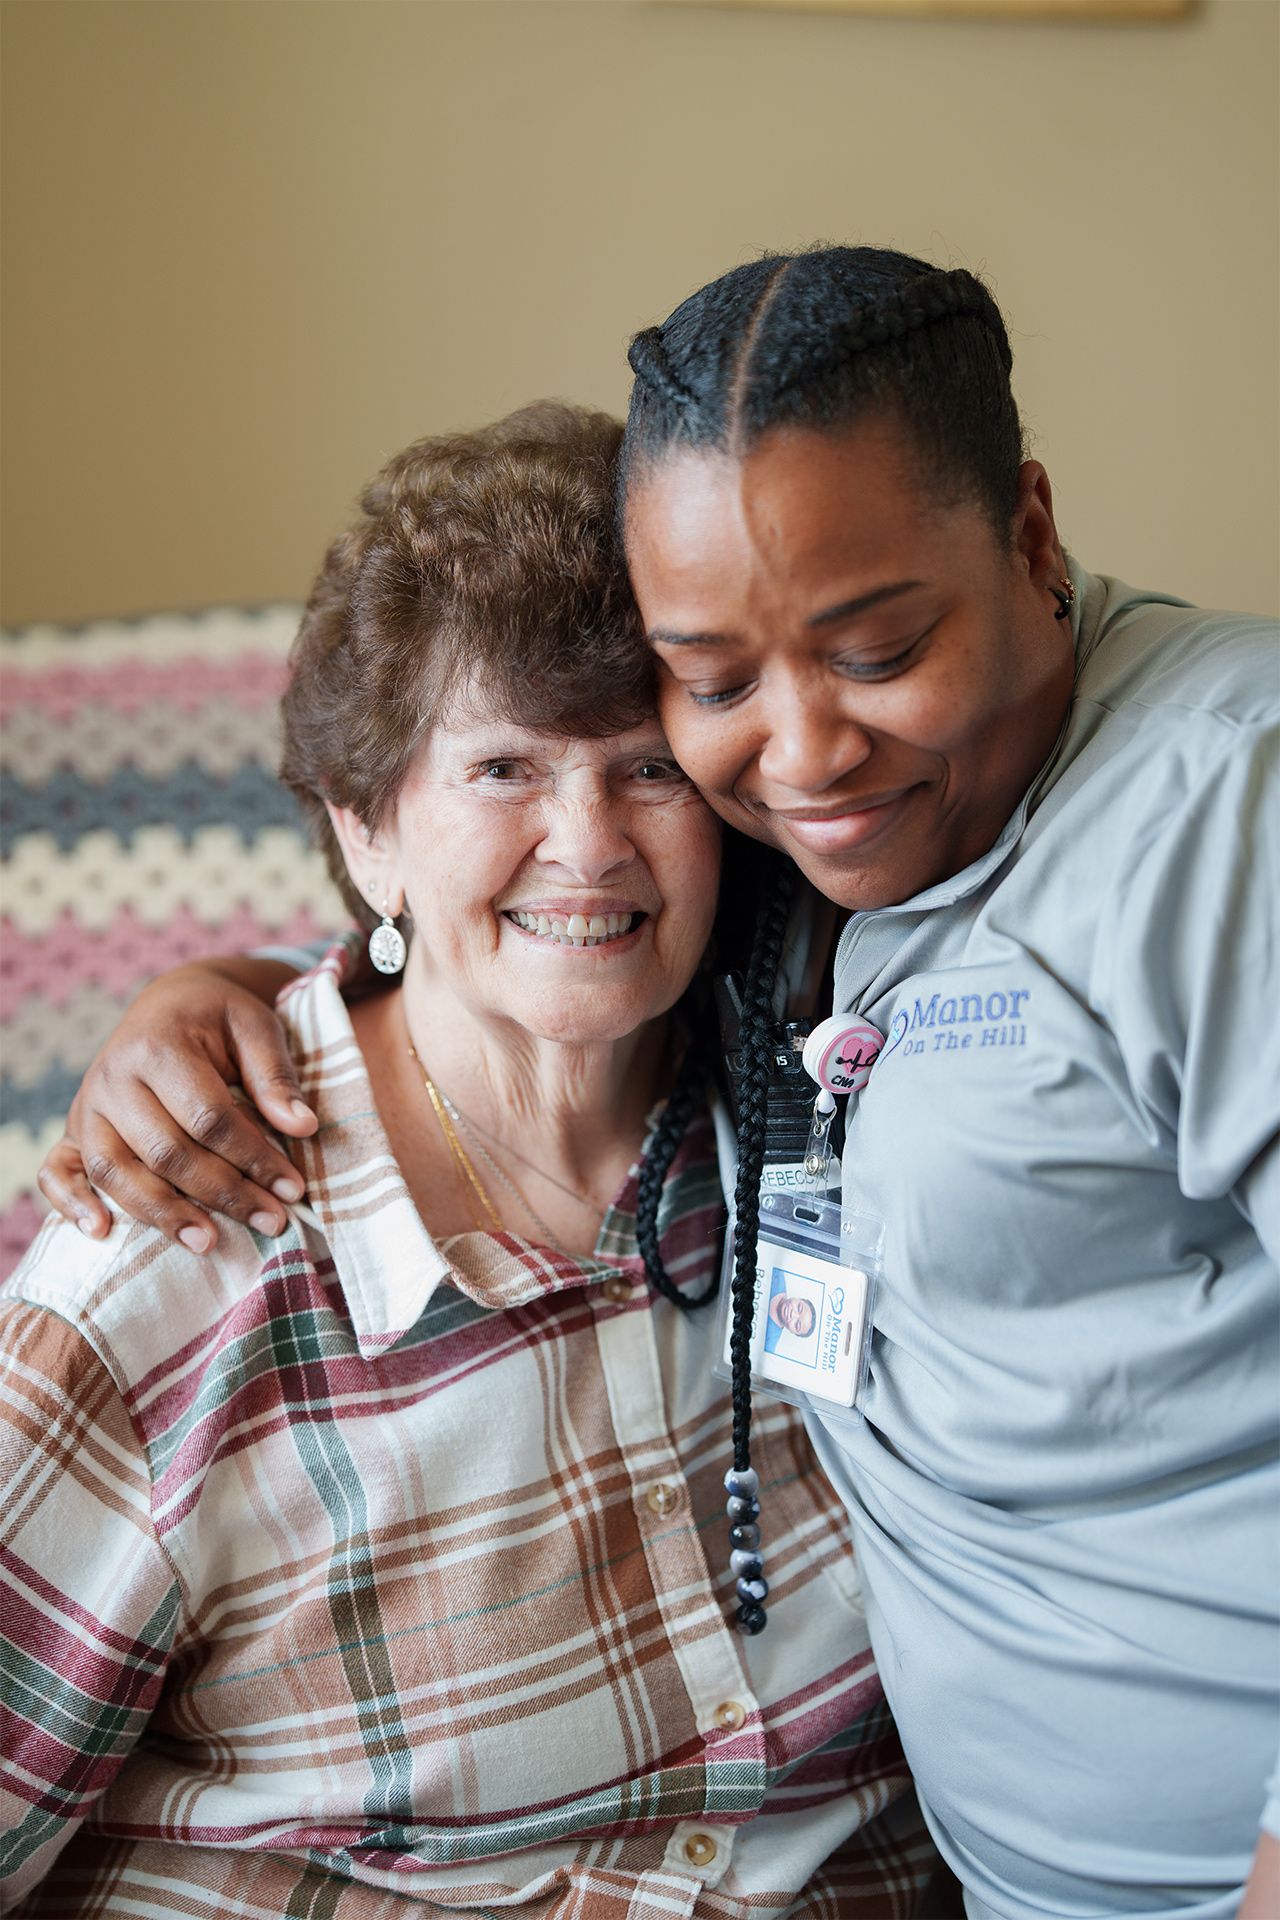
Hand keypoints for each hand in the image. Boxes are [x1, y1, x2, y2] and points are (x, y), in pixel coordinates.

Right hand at [37, 962, 316, 1250]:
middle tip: (270, 1221)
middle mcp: (113, 1078)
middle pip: (165, 1151)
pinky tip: (102, 1233)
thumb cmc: (219, 1018)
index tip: (292, 1187)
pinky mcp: (73, 1129)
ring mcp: (87, 1107)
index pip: (208, 1117)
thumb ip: (275, 1076)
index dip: (253, 1157)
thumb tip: (302, 1128)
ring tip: (209, 1242)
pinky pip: (56, 1171)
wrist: (171, 1001)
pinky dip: (71, 1204)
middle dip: (222, 1193)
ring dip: (163, 1214)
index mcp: (159, 1046)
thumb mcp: (257, 1027)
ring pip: (115, 1171)